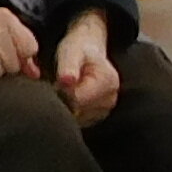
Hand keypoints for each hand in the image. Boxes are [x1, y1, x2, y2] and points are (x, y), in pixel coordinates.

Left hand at [49, 8, 120, 123]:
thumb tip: (66, 81)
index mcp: (108, 81)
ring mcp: (106, 109)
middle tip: (63, 84)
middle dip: (65, 100)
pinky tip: (71, 97)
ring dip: (67, 106)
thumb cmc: (79, 50)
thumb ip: (69, 67)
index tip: (60, 80)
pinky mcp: (98, 116)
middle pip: (78, 111)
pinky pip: (79, 121)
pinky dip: (71, 111)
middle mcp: (111, 98)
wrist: (88, 52)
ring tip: (68, 89)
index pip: (78, 100)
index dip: (63, 92)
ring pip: (77, 118)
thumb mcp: (71, 53)